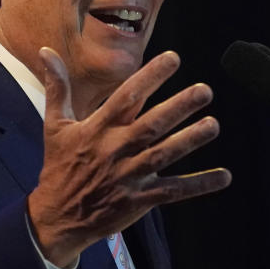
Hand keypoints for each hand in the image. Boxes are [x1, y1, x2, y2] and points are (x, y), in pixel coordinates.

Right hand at [26, 47, 231, 266]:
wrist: (56, 217)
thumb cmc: (59, 166)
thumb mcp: (55, 125)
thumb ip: (57, 87)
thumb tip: (45, 51)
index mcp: (97, 129)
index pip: (126, 96)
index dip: (150, 76)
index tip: (173, 58)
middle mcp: (115, 150)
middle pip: (152, 125)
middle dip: (179, 107)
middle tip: (205, 90)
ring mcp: (129, 176)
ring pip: (164, 155)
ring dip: (190, 140)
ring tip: (213, 125)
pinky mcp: (140, 200)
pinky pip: (173, 191)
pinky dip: (199, 184)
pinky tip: (223, 176)